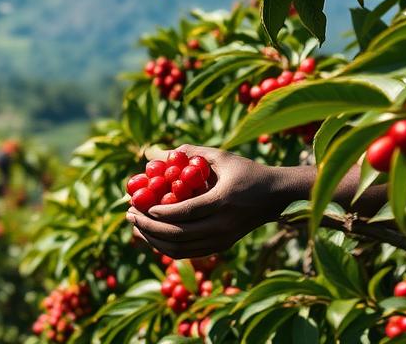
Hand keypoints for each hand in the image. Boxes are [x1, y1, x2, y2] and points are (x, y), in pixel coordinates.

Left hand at [127, 145, 291, 257]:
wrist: (275, 196)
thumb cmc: (246, 171)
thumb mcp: (221, 157)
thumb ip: (189, 152)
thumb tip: (156, 153)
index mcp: (223, 201)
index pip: (187, 212)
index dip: (161, 212)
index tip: (141, 205)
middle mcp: (223, 225)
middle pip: (179, 234)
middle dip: (149, 227)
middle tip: (130, 215)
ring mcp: (223, 239)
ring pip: (181, 249)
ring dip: (154, 240)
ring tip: (135, 226)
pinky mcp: (222, 246)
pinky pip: (189, 253)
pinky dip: (167, 247)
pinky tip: (152, 235)